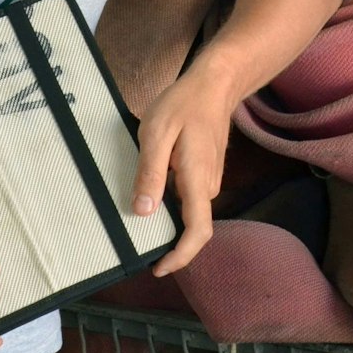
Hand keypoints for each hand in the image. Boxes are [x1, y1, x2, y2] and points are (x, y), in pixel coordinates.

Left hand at [131, 61, 235, 274]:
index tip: (160, 268)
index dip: (181, 256)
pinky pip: (189, 197)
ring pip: (189, 211)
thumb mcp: (156, 133)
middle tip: (137, 242)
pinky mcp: (206, 172)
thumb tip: (142, 211)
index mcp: (197, 179)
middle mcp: (208, 185)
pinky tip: (153, 187)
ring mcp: (210, 179)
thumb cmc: (185, 104)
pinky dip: (171, 201)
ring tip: (139, 209)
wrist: (215, 84)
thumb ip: (150, 173)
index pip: (198, 232)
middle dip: (168, 241)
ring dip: (167, 218)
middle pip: (192, 227)